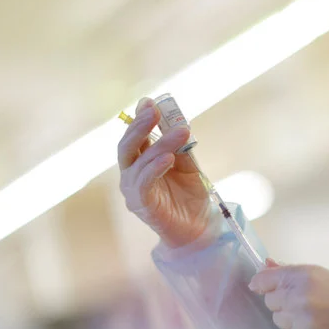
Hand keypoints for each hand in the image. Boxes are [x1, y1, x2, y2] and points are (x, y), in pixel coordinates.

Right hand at [118, 97, 210, 247]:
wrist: (200, 227)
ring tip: (182, 131)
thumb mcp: (187, 164)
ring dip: (161, 143)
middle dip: (140, 125)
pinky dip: (154, 168)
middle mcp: (131, 175)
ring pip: (140, 161)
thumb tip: (177, 120)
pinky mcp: (142, 205)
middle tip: (154, 110)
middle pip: (127, 146)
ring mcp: (133, 191)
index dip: (139, 118)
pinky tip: (168, 157)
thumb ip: (179, 145)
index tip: (149, 102)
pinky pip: (144, 183)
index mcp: (139, 163)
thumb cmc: (190, 195)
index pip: (134, 137)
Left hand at [249, 262, 328, 328]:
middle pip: (270, 302)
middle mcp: (297, 297)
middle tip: (306, 302)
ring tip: (317, 316)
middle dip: (283, 303)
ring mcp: (301, 321)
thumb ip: (290, 272)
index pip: (264, 280)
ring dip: (292, 320)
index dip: (262, 283)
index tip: (261, 286)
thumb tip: (266, 265)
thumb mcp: (322, 275)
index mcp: (302, 275)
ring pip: (280, 321)